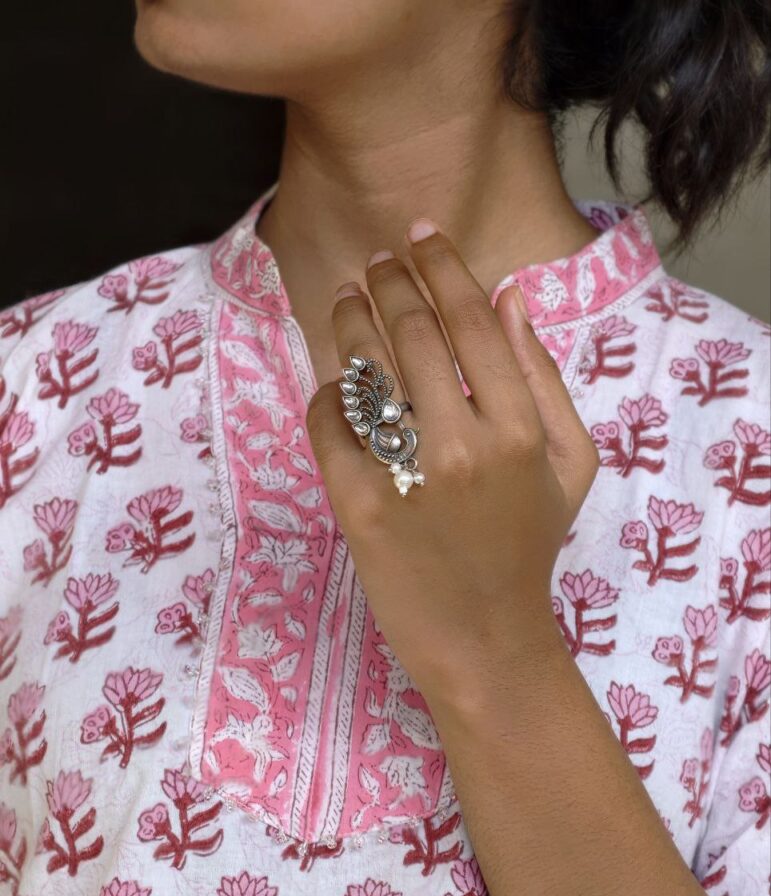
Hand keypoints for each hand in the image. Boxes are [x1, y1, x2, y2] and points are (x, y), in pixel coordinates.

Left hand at [306, 219, 599, 706]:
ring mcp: (406, 478)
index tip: (420, 235)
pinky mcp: (358, 507)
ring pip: (365, 371)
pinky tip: (334, 383)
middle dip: (389, 283)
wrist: (484, 639)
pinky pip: (328, 426)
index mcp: (520, 430)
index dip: (442, 267)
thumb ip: (543, 379)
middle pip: (412, 335)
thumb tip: (510, 298)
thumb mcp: (569, 465)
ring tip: (345, 297)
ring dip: (350, 321)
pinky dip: (327, 396)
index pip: (472, 322)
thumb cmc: (528, 547)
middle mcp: (462, 445)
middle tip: (375, 264)